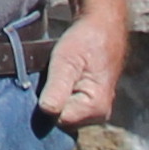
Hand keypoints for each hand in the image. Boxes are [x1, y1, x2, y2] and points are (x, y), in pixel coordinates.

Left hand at [36, 2, 128, 133]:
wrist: (102, 28)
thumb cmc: (85, 41)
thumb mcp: (66, 61)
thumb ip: (57, 88)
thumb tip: (47, 111)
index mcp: (96, 107)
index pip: (57, 120)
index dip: (46, 102)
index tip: (48, 80)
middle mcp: (99, 115)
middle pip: (60, 121)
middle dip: (51, 101)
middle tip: (54, 75)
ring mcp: (96, 112)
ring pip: (62, 116)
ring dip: (55, 98)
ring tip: (61, 75)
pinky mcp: (92, 107)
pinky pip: (68, 109)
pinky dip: (61, 97)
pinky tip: (63, 81)